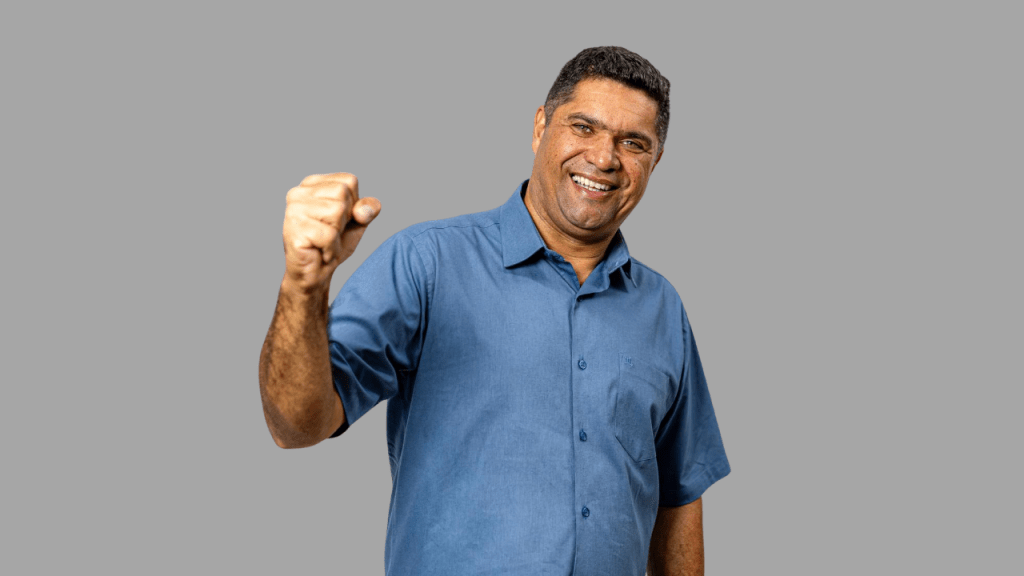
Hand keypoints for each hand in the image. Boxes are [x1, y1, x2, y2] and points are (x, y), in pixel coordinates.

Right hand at [281, 173, 380, 292]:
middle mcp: (298, 192)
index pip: (349, 181)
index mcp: (312, 184)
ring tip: (324, 243)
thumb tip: (365, 209)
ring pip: (336, 212)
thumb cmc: (332, 245)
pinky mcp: (294, 230)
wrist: (315, 275)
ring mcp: (293, 210)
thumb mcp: (357, 222)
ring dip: (337, 235)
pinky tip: (320, 252)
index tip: (338, 220)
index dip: (353, 204)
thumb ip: (367, 209)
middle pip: (342, 193)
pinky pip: (329, 235)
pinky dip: (331, 249)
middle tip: (330, 234)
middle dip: (344, 219)